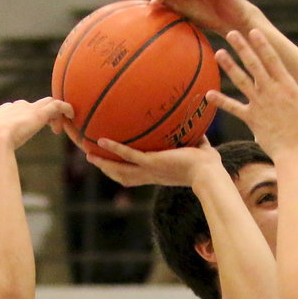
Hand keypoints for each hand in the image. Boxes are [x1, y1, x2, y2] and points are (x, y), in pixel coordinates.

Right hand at [0, 97, 72, 149]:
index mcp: (2, 113)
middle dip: (43, 115)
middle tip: (51, 130)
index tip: (31, 129)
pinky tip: (72, 115)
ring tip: (57, 130)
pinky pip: (57, 105)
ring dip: (55, 115)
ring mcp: (28, 109)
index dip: (28, 116)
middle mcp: (16, 107)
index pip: (18, 108)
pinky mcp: (39, 113)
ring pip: (47, 103)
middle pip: (34, 104)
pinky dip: (66, 108)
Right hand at [87, 139, 220, 189]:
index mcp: (159, 174)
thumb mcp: (198, 148)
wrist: (209, 172)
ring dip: (104, 163)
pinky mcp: (151, 163)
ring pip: (120, 170)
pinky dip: (114, 148)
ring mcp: (150, 170)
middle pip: (123, 176)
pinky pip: (128, 155)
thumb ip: (193, 137)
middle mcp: (151, 174)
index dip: (125, 170)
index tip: (115, 164)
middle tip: (93, 159)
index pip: (138, 174)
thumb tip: (197, 121)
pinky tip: (101, 140)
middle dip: (108, 169)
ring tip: (88, 153)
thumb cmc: (209, 165)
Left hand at [211, 29, 297, 160]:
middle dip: (242, 47)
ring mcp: (259, 104)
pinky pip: (233, 108)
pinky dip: (221, 101)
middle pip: (254, 64)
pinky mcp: (251, 119)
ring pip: (241, 81)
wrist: (296, 154)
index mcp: (287, 85)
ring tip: (218, 52)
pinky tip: (208, 94)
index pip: (272, 59)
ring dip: (229, 66)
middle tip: (231, 33)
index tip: (253, 30)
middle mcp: (270, 91)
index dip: (262, 43)